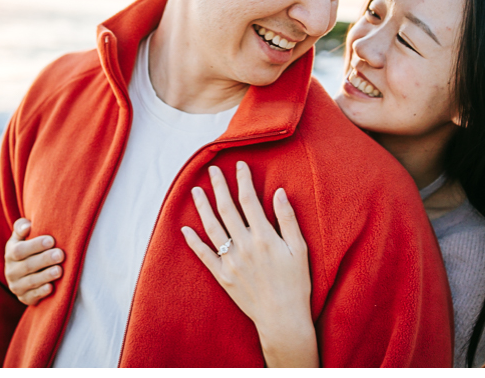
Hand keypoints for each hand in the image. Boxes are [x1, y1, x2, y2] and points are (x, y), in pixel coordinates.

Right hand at [4, 219, 64, 304]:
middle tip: (60, 254)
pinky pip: (32, 296)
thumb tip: (27, 225)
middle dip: (45, 260)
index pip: (19, 250)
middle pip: (27, 266)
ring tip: (59, 270)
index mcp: (10, 254)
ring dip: (46, 276)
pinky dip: (42, 292)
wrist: (22, 273)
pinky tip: (51, 287)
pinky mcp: (24, 298)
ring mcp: (17, 286)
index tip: (51, 240)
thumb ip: (21, 227)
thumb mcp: (20, 237)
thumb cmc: (26, 248)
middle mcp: (11, 271)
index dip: (35, 245)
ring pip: (31, 281)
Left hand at [181, 161, 318, 367]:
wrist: (283, 319)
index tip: (239, 165)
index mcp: (263, 236)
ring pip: (211, 227)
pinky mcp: (223, 276)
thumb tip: (279, 192)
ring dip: (202, 207)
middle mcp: (243, 245)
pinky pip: (204, 255)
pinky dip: (193, 242)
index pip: (249, 199)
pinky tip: (185, 229)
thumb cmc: (295, 283)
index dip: (243, 179)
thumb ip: (288, 219)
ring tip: (195, 191)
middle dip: (219, 186)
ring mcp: (230, 261)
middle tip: (211, 169)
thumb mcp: (299, 249)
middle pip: (227, 208)